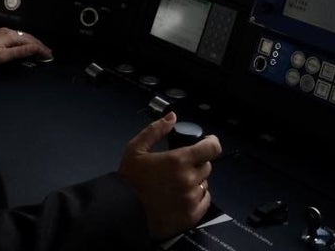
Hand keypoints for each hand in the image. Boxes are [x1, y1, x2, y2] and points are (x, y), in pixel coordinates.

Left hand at [0, 27, 51, 69]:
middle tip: (48, 54)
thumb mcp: (2, 56)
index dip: (41, 49)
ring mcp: (4, 34)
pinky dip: (26, 43)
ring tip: (41, 51)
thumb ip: (19, 51)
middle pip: (28, 38)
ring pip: (23, 38)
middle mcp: (8, 32)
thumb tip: (34, 48)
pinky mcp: (0, 37)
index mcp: (10, 35)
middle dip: (40, 46)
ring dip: (33, 44)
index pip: (31, 42)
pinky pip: (18, 39)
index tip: (48, 55)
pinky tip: (27, 48)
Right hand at [117, 112, 222, 239]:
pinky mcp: (192, 215)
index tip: (206, 142)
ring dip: (195, 181)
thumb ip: (155, 130)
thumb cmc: (129, 180)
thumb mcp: (136, 149)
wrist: (122, 211)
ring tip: (177, 184)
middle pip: (206, 166)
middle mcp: (189, 179)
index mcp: (178, 160)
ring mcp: (191, 199)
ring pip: (204, 184)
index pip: (212, 148)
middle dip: (197, 163)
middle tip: (181, 167)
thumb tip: (172, 117)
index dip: (211, 143)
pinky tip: (182, 197)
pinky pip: (204, 201)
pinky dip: (197, 197)